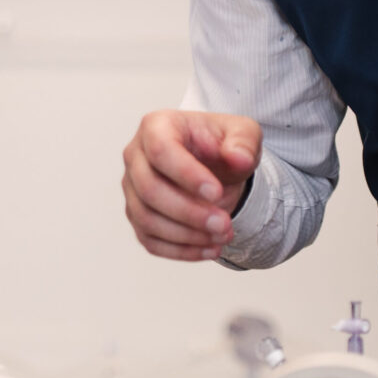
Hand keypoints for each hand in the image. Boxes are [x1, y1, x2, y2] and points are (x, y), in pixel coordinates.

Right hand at [122, 110, 261, 260]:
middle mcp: (136, 156)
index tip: (216, 192)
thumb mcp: (243, 133)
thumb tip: (239, 158)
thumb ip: (244, 142)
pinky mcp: (138, 216)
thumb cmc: (222, 145)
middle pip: (149, 189)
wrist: (215, 167)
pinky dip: (181, 251)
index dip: (186, 175)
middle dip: (189, 212)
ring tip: (222, 235)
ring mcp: (133, 189)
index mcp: (156, 126)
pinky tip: (210, 249)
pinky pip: (150, 240)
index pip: (161, 150)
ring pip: (146, 219)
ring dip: (187, 235)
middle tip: (224, 224)